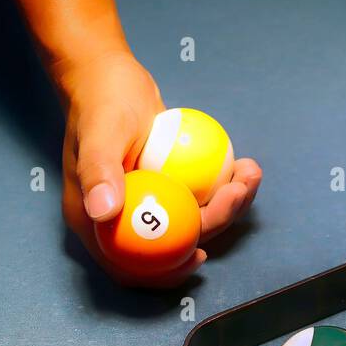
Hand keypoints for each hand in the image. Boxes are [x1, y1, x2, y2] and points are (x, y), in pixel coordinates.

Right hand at [57, 50, 260, 286]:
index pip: (130, 265)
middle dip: (213, 224)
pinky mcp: (165, 188)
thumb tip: (104, 213)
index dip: (166, 272)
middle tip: (238, 191)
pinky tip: (241, 168)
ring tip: (249, 174)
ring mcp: (146, 205)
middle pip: (172, 244)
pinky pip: (197, 198)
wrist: (107, 73)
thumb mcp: (100, 133)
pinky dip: (221, 188)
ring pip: (191, 220)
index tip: (200, 253)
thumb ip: (99, 172)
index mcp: (96, 222)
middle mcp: (121, 221)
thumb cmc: (100, 100)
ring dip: (227, 205)